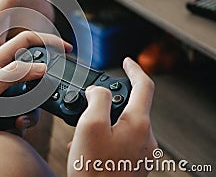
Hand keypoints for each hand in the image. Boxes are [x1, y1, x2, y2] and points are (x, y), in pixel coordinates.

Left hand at [0, 30, 72, 141]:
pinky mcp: (9, 102)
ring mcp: (7, 87)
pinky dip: (27, 116)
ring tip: (21, 118)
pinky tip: (17, 123)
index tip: (66, 48)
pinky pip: (28, 106)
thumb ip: (15, 73)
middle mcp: (4, 70)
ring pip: (34, 90)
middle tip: (48, 93)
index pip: (27, 40)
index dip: (48, 40)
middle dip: (45, 81)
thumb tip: (42, 67)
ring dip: (34, 106)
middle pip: (35, 66)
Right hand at [67, 58, 156, 176]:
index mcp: (138, 123)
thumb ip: (97, 100)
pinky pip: (121, 141)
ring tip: (82, 133)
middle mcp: (145, 137)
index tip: (126, 61)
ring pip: (123, 124)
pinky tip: (87, 147)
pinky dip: (105, 137)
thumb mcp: (89, 126)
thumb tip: (99, 91)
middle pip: (130, 106)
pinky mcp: (134, 163)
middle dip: (109, 102)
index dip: (135, 69)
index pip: (144, 86)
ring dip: (103, 123)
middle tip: (89, 106)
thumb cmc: (93, 170)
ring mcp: (141, 152)